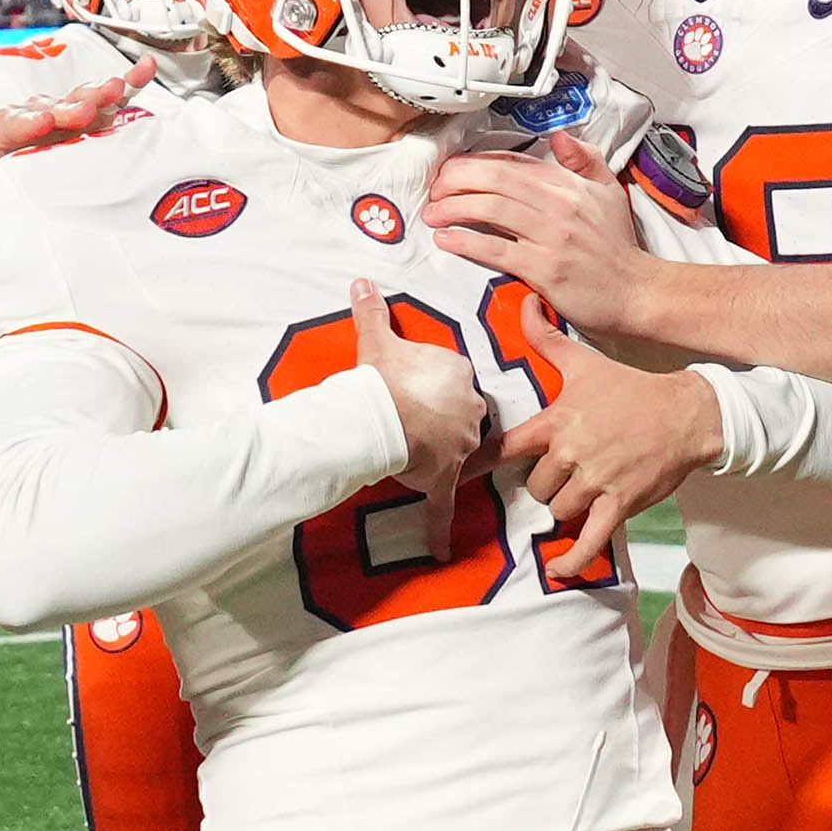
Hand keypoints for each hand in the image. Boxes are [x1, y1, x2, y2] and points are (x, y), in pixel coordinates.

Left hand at [0, 55, 156, 208]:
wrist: (41, 201)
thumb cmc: (12, 200)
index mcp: (8, 138)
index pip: (11, 122)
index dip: (26, 121)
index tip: (44, 124)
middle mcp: (40, 121)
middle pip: (52, 105)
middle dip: (70, 105)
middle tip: (86, 109)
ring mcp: (72, 120)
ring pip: (83, 99)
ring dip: (100, 91)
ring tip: (118, 89)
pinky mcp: (101, 123)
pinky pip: (116, 100)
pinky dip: (131, 83)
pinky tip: (146, 69)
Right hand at [352, 276, 488, 562]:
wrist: (379, 413)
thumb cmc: (383, 375)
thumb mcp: (377, 340)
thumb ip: (373, 311)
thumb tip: (361, 280)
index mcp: (460, 374)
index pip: (455, 380)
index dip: (435, 386)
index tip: (415, 388)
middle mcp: (470, 410)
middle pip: (463, 416)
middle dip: (443, 420)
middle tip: (415, 419)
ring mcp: (459, 446)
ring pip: (457, 453)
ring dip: (441, 457)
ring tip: (414, 456)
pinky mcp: (444, 477)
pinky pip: (443, 507)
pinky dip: (440, 530)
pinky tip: (441, 550)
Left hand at [423, 131, 657, 336]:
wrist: (636, 292)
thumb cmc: (617, 247)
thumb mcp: (609, 192)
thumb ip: (585, 160)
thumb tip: (559, 137)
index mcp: (569, 184)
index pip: (511, 163)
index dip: (474, 163)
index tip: (452, 171)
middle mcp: (560, 205)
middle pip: (494, 180)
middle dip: (454, 180)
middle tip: (434, 191)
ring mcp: (552, 237)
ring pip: (491, 209)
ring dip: (453, 208)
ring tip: (433, 214)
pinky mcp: (544, 269)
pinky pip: (496, 249)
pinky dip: (465, 242)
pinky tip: (446, 240)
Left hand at [502, 304, 719, 577]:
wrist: (685, 413)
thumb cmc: (631, 389)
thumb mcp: (585, 362)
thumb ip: (547, 339)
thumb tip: (525, 304)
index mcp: (557, 421)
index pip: (506, 446)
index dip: (480, 464)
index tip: (456, 475)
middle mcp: (571, 451)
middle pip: (535, 486)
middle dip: (545, 486)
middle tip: (565, 475)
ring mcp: (595, 479)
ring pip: (558, 509)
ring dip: (565, 509)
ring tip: (582, 495)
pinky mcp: (620, 502)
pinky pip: (589, 538)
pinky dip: (574, 559)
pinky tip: (561, 569)